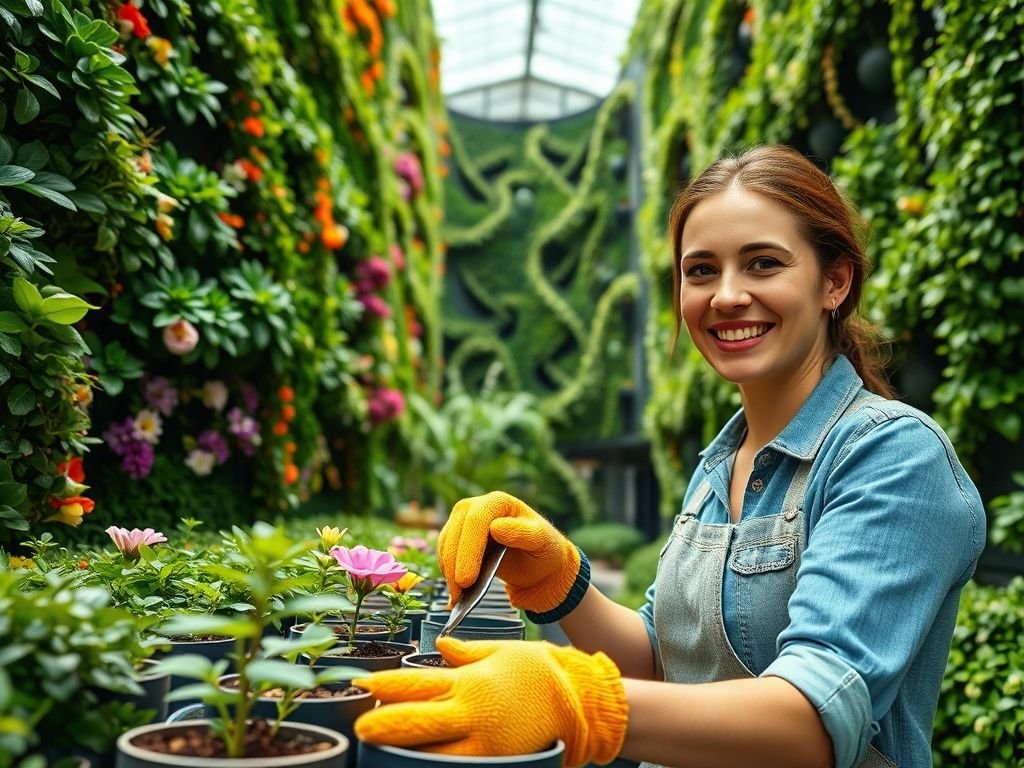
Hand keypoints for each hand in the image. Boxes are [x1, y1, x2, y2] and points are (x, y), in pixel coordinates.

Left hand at [354, 637, 627, 766]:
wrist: (582, 702)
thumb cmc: (542, 672)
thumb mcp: (503, 652)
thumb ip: (468, 653)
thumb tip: (441, 646)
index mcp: (470, 681)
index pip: (418, 683)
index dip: (388, 685)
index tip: (364, 683)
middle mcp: (471, 712)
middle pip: (417, 722)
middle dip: (385, 726)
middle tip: (361, 729)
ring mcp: (483, 742)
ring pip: (433, 753)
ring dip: (407, 752)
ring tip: (383, 750)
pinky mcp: (496, 761)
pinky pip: (460, 767)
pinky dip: (439, 765)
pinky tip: (423, 764)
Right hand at [437, 491, 582, 613]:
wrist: (538, 565)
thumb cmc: (543, 550)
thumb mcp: (543, 542)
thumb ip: (523, 533)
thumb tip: (496, 527)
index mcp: (498, 502)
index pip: (476, 520)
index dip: (469, 549)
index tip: (467, 578)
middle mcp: (477, 507)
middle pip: (456, 532)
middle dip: (455, 564)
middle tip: (459, 593)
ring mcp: (463, 522)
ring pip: (446, 544)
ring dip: (448, 572)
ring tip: (457, 597)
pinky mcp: (457, 538)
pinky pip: (445, 554)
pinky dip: (447, 574)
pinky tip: (456, 593)